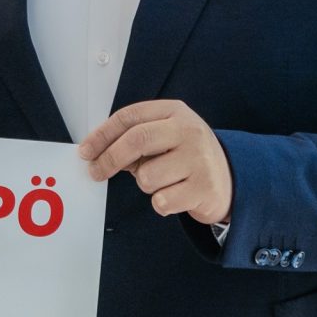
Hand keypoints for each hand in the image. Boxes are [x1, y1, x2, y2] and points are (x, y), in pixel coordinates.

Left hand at [80, 99, 233, 224]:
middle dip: (109, 159)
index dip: (102, 134)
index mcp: (175, 112)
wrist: (231, 180)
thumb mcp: (165, 138)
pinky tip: (175, 195)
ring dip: (145, 185)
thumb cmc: (187, 157)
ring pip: (147, 177)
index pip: (130, 116)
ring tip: (163, 181)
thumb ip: (135, 141)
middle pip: (137, 140)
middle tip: (96, 172)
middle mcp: (189, 131)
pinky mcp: (204, 188)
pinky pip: (162, 201)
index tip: (85, 151)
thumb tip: (96, 154)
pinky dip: (161, 203)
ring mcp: (199, 159)